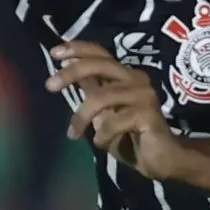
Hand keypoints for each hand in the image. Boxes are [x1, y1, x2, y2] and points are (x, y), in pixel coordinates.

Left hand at [45, 42, 194, 181]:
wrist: (161, 160)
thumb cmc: (130, 136)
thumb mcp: (103, 112)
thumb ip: (92, 90)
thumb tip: (68, 67)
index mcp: (124, 76)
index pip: (101, 53)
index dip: (78, 49)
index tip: (54, 53)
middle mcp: (136, 79)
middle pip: (100, 65)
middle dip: (72, 72)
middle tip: (49, 85)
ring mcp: (144, 95)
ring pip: (102, 98)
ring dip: (81, 118)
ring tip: (74, 134)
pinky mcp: (148, 114)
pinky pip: (113, 122)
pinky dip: (101, 135)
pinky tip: (102, 143)